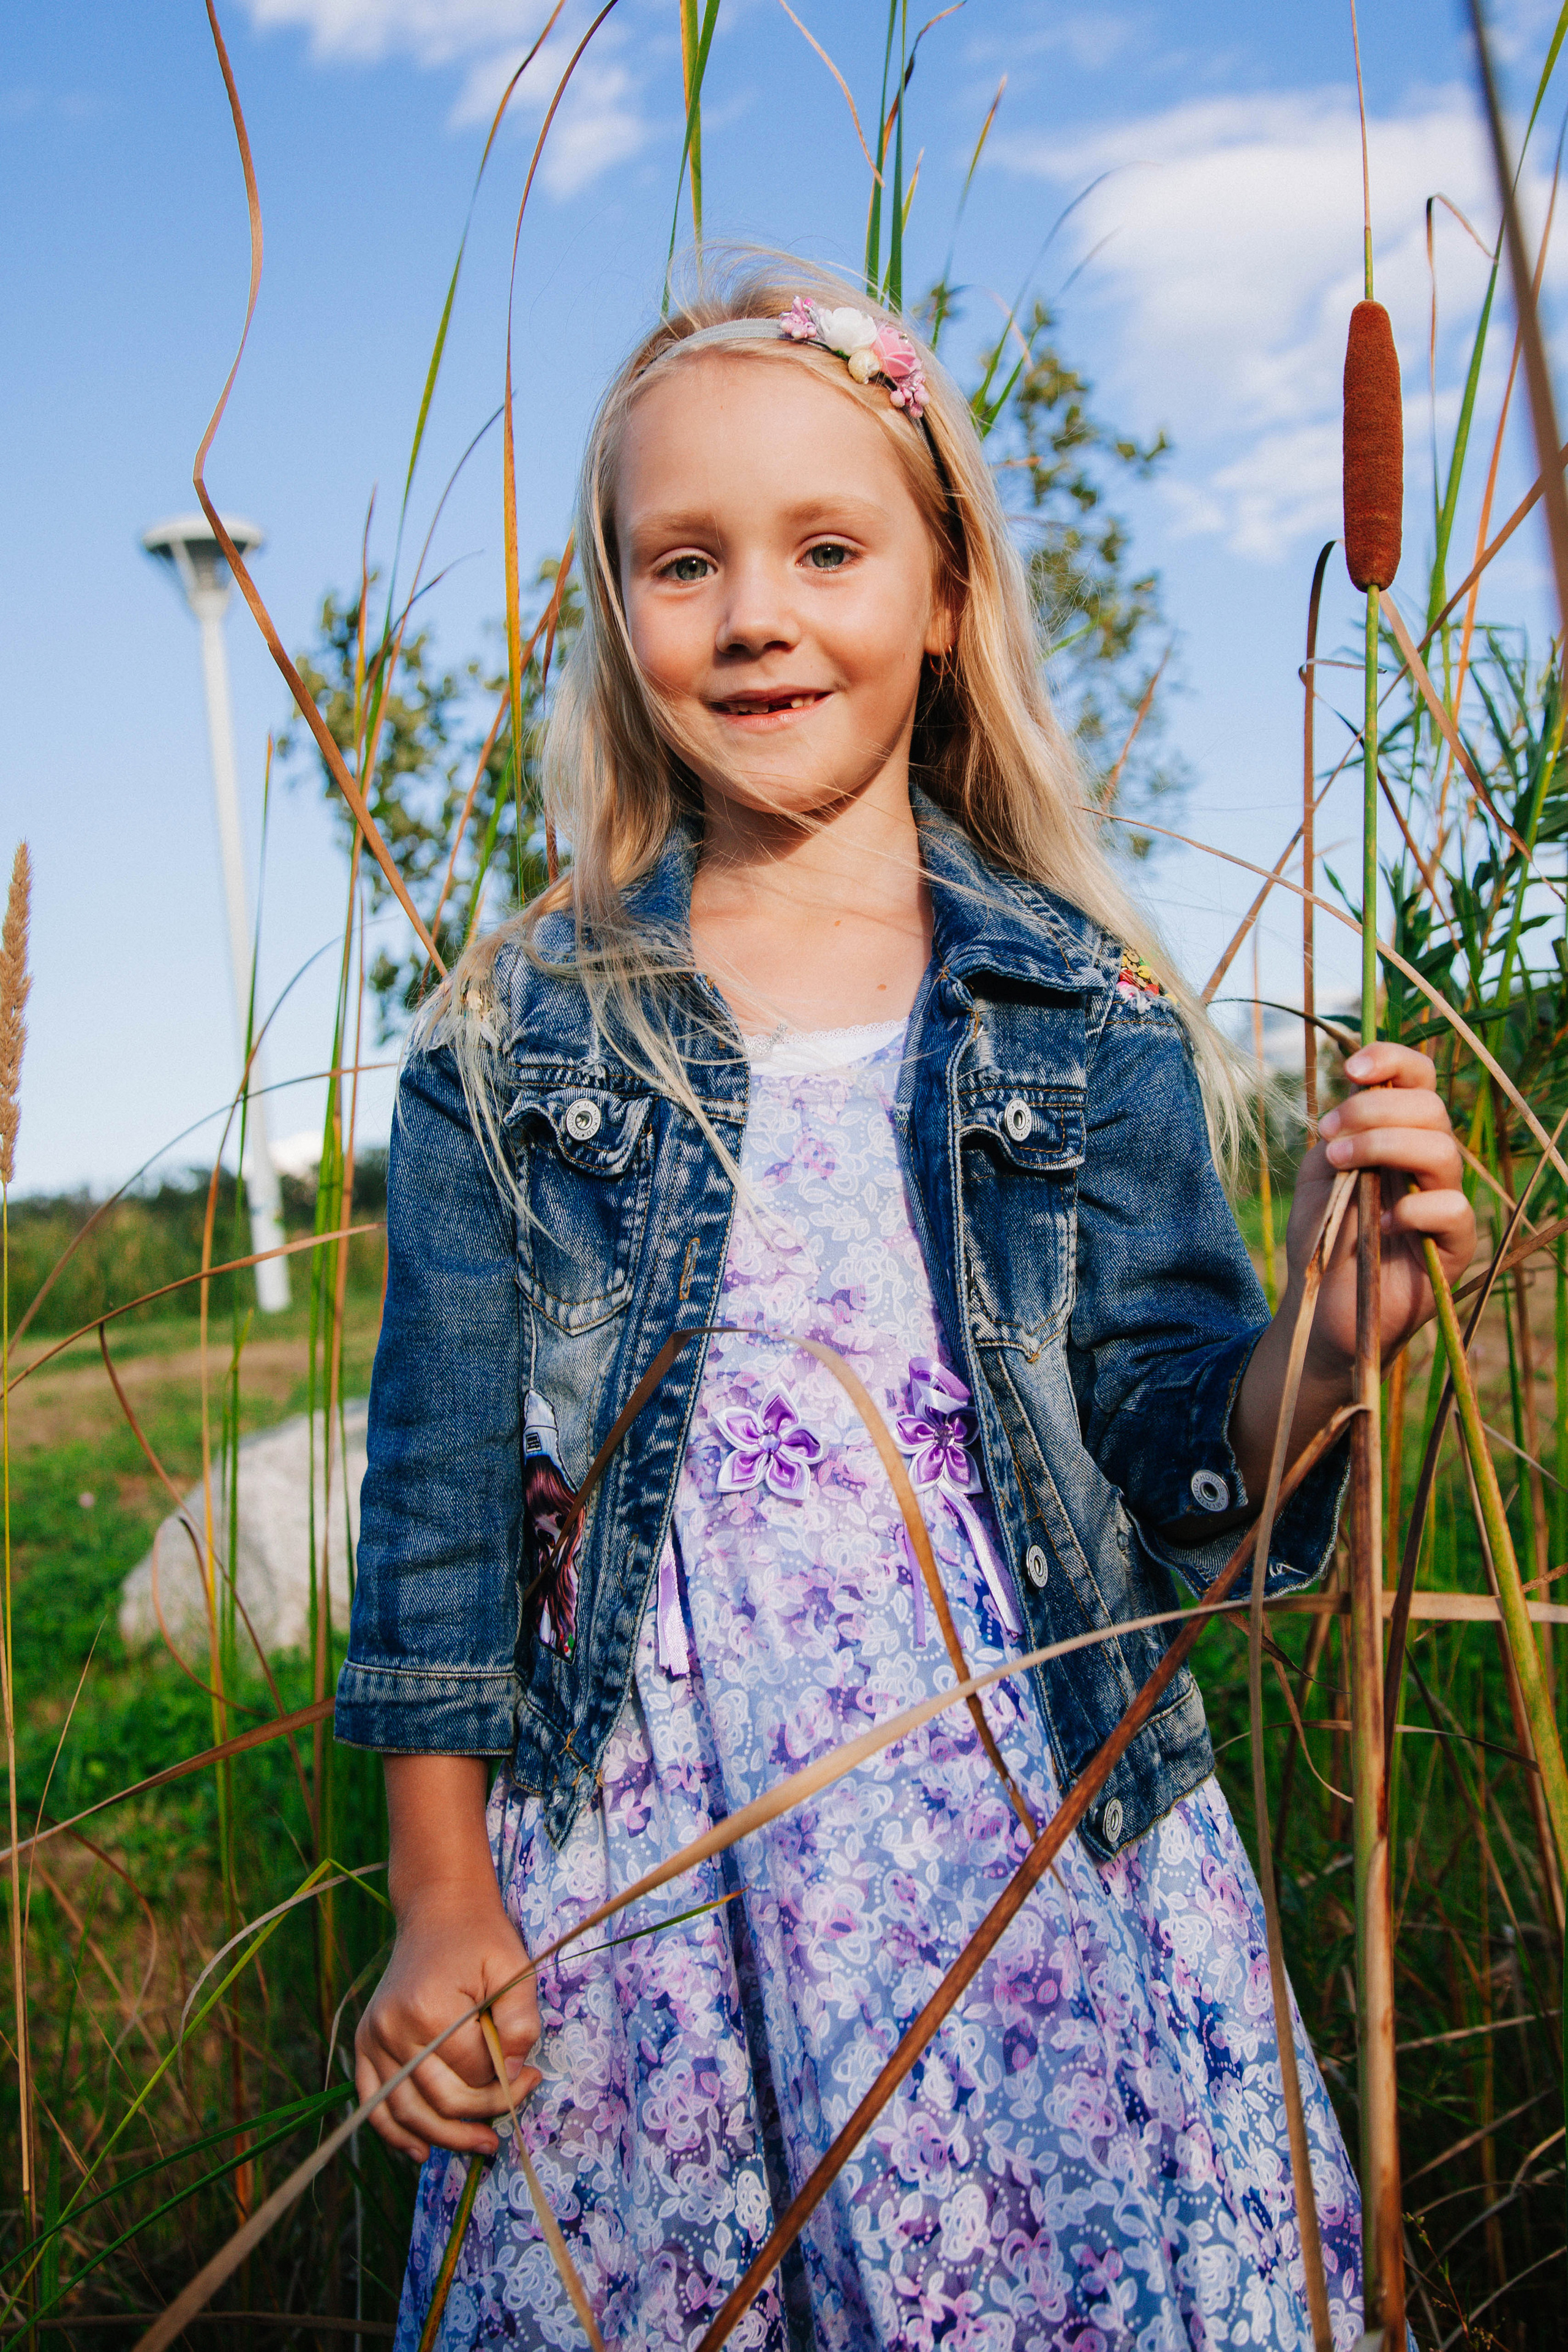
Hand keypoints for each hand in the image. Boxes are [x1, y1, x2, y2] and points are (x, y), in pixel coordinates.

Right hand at [354, 1892, 541, 2160]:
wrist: (438, 1910)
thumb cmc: (481, 1939)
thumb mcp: (514, 1970)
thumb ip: (520, 2023)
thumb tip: (515, 2074)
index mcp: (430, 2009)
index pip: (472, 2075)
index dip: (507, 2086)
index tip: (533, 2076)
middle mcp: (393, 2029)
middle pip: (440, 2101)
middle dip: (481, 2116)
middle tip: (512, 2116)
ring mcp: (372, 2038)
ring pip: (406, 2114)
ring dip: (445, 2139)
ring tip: (481, 2144)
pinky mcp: (364, 2043)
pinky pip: (374, 2103)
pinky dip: (395, 2134)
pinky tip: (422, 2151)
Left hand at [1231, 1042, 1474, 1500]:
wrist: (1320, 1309)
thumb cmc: (1322, 1238)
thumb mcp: (1317, 1176)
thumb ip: (1336, 1134)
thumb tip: (1351, 1096)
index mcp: (1398, 1136)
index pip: (1417, 1080)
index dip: (1393, 1060)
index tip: (1350, 1069)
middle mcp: (1428, 1165)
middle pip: (1430, 1107)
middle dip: (1374, 1108)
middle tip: (1329, 1136)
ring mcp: (1444, 1204)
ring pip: (1443, 1150)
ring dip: (1385, 1144)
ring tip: (1342, 1165)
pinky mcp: (1452, 1250)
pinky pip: (1453, 1212)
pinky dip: (1414, 1209)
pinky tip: (1380, 1223)